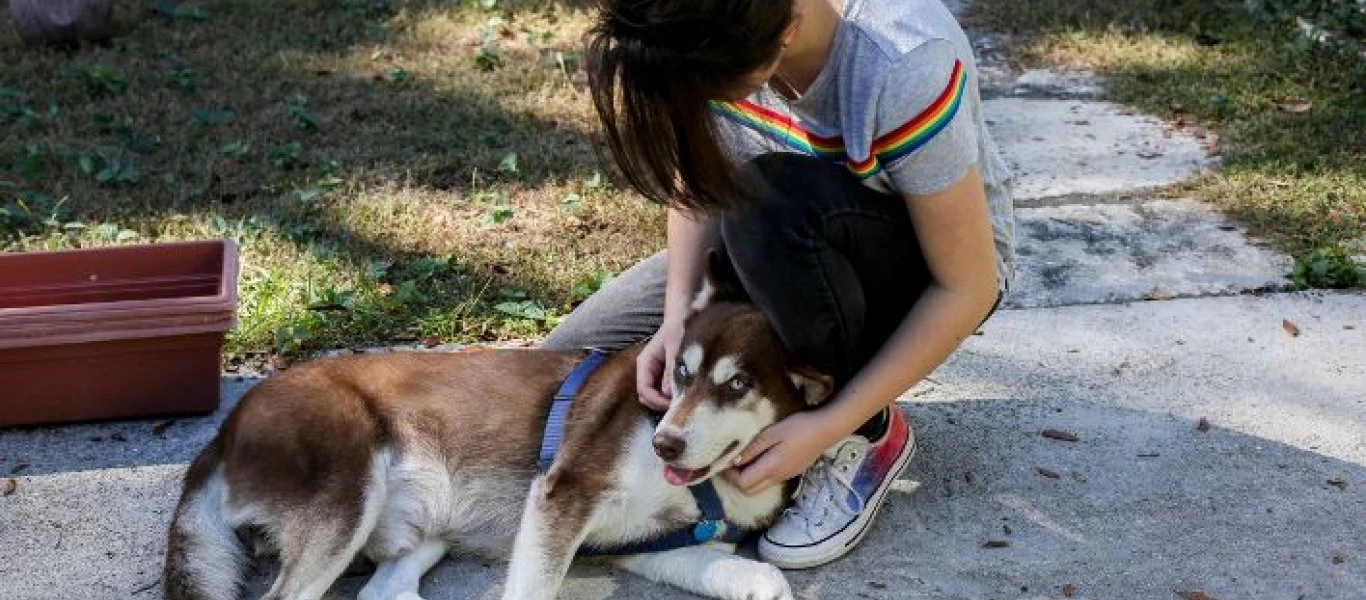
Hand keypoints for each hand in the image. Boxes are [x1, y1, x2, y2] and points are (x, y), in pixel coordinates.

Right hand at [636, 319, 684, 410]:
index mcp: (645, 363)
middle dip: (660, 404)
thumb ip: (671, 370)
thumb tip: (668, 393)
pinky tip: (686, 393)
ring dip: (667, 401)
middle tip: (679, 406)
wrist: (684, 318)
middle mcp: (648, 371)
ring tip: (684, 400)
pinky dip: (673, 395)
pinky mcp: (666, 375)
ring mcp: (656, 374)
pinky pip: (666, 391)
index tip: (672, 405)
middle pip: (647, 396)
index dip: (655, 401)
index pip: (643, 389)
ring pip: (656, 396)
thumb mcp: (676, 348)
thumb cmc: (678, 329)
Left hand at [725, 411, 839, 495]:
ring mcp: (785, 476)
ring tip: (744, 456)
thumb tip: (733, 460)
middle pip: (749, 490)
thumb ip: (752, 448)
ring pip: (759, 486)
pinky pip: (769, 479)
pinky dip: (759, 472)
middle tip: (731, 460)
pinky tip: (760, 456)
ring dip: (748, 476)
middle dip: (736, 479)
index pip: (743, 484)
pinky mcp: (791, 471)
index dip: (730, 474)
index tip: (725, 458)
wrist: (826, 429)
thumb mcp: (772, 433)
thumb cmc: (798, 427)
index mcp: (771, 468)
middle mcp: (777, 477)